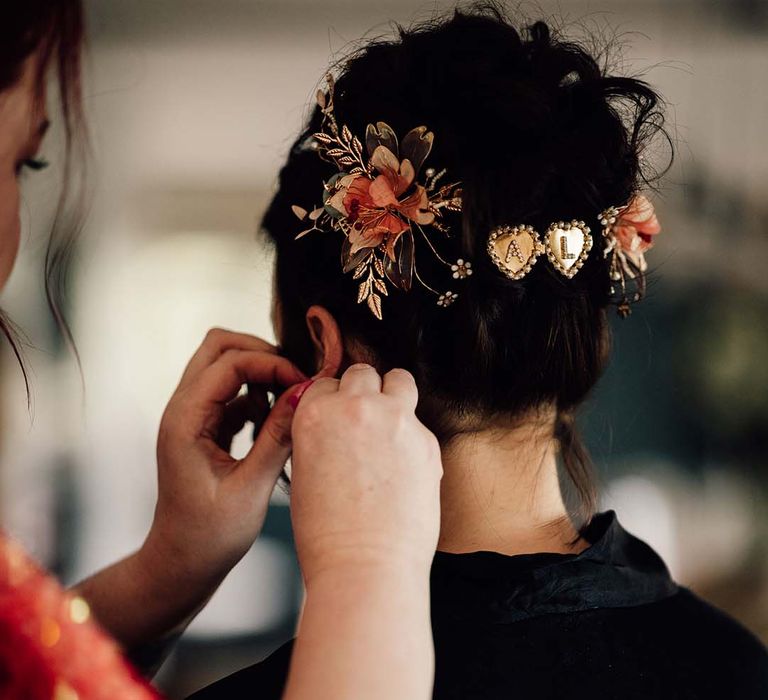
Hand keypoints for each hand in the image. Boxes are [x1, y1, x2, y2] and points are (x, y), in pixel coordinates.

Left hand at [141, 328, 307, 587]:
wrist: (182, 564)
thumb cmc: (209, 536)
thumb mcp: (251, 488)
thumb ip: (278, 438)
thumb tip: (305, 394)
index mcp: (185, 421)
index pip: (229, 363)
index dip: (271, 365)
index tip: (304, 386)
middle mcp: (182, 410)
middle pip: (219, 347)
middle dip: (262, 353)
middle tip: (295, 380)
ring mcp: (191, 416)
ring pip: (224, 364)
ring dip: (259, 372)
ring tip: (287, 403)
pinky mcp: (204, 427)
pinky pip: (231, 390)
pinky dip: (256, 394)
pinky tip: (274, 423)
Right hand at [289, 364, 442, 584]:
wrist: (365, 568)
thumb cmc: (327, 536)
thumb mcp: (303, 474)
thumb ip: (318, 437)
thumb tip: (334, 427)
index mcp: (315, 414)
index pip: (325, 383)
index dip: (332, 402)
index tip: (338, 418)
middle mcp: (355, 408)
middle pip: (363, 374)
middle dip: (363, 392)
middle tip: (364, 421)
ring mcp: (395, 420)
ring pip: (399, 380)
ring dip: (394, 396)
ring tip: (391, 426)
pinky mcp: (427, 440)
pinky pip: (419, 422)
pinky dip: (413, 437)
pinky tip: (406, 468)